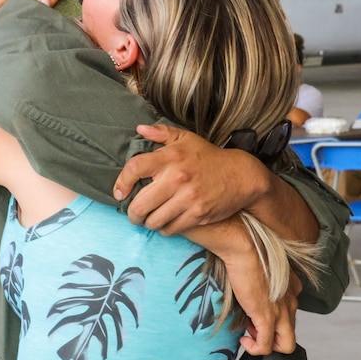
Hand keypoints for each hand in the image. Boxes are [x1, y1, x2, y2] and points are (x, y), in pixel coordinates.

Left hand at [114, 124, 270, 234]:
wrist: (241, 175)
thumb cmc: (208, 157)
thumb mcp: (187, 139)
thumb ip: (162, 133)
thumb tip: (140, 129)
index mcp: (170, 157)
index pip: (134, 168)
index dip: (121, 182)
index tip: (119, 193)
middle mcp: (177, 178)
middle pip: (140, 204)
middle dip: (133, 213)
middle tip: (133, 214)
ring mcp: (188, 198)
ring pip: (154, 221)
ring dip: (147, 223)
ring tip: (148, 220)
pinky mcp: (198, 214)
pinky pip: (171, 229)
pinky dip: (164, 229)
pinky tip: (165, 224)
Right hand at [228, 254, 297, 355]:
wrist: (245, 249)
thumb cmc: (250, 252)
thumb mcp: (265, 267)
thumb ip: (267, 281)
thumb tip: (254, 291)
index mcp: (292, 289)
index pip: (290, 314)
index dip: (273, 320)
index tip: (257, 315)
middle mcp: (292, 303)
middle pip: (291, 334)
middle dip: (272, 336)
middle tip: (253, 327)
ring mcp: (281, 313)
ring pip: (286, 345)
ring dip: (265, 344)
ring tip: (249, 333)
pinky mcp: (267, 318)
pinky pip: (266, 347)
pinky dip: (255, 348)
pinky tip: (245, 340)